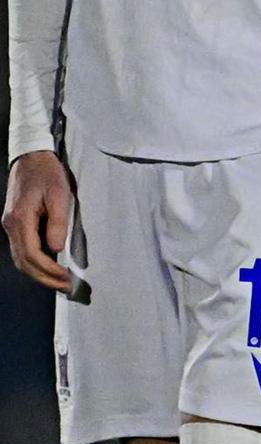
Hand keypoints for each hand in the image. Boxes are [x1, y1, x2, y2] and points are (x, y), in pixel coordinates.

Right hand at [4, 149, 74, 294]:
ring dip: (39, 273)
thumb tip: (56, 248)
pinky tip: (50, 267)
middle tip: (66, 287)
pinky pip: (22, 250)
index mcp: (20, 219)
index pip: (32, 255)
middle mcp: (11, 225)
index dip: (49, 271)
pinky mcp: (14, 223)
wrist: (31, 157)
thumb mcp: (60, 195)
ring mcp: (10, 225)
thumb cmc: (48, 174)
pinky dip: (34, 263)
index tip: (67, 279)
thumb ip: (58, 222)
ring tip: (60, 282)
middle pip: (23, 262)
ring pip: (20, 258)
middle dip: (44, 278)